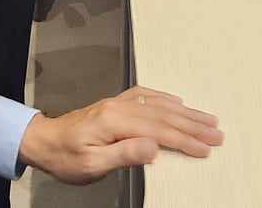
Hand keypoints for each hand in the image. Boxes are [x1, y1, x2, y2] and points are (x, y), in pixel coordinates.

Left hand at [18, 87, 222, 180]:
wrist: (43, 141)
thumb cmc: (66, 158)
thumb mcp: (93, 165)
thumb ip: (125, 154)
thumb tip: (154, 146)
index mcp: (115, 122)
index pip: (159, 132)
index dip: (185, 141)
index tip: (206, 149)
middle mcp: (119, 107)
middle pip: (163, 115)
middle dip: (193, 125)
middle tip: (218, 133)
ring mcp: (117, 103)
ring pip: (157, 104)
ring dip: (184, 112)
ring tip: (207, 119)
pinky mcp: (114, 104)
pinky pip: (144, 96)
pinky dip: (164, 98)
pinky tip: (176, 102)